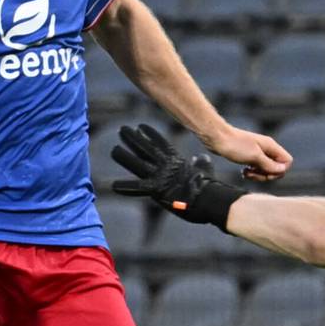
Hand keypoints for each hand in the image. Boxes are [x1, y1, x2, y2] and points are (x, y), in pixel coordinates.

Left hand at [109, 124, 242, 228]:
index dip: (150, 134)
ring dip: (124, 156)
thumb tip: (200, 158)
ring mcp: (160, 176)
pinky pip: (137, 189)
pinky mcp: (157, 190)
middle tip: (122, 129)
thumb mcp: (205, 170)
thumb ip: (201, 163)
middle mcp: (166, 166)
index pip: (161, 143)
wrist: (211, 198)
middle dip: (133, 139)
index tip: (141, 126)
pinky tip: (113, 186)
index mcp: (176, 161)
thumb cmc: (210, 187)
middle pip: (146, 148)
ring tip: (114, 150)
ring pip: (138, 163)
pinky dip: (125, 188)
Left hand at [201, 124, 291, 182]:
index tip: (266, 172)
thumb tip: (282, 170)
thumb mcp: (254, 157)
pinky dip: (252, 173)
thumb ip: (269, 164)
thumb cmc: (235, 145)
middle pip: (276, 168)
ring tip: (247, 172)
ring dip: (258, 175)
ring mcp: (258, 153)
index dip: (279, 170)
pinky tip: (244, 171)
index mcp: (271, 146)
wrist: (217, 139)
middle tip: (254, 173)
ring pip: (266, 169)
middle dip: (266, 175)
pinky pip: (257, 168)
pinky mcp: (249, 156)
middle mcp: (266, 149)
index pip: (287, 161)